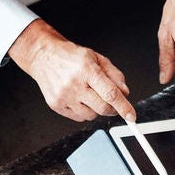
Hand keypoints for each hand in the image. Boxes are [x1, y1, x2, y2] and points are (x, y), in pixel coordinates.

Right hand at [10, 20, 135, 122]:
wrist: (43, 57)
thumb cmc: (70, 57)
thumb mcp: (96, 58)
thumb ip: (114, 75)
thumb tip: (125, 93)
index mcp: (86, 70)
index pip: (110, 93)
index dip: (124, 107)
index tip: (131, 116)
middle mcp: (74, 84)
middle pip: (102, 108)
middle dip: (112, 109)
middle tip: (112, 103)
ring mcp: (64, 96)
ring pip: (91, 115)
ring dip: (96, 109)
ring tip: (89, 94)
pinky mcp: (56, 105)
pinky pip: (79, 118)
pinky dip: (84, 111)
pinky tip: (79, 98)